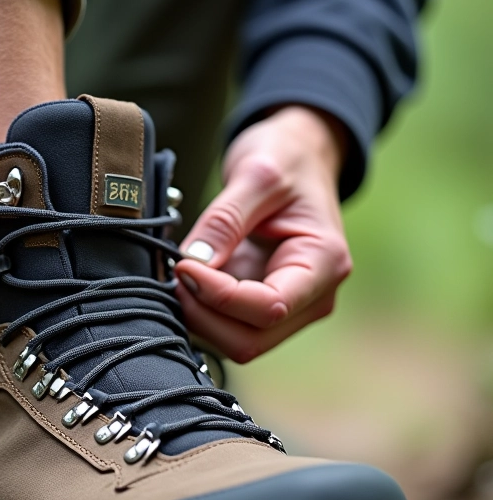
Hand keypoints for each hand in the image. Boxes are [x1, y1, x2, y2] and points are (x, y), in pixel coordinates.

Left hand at [175, 105, 352, 362]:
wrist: (299, 157)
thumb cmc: (288, 159)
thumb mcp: (257, 175)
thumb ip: (225, 219)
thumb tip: (194, 263)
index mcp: (325, 264)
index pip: (269, 308)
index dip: (219, 296)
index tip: (183, 265)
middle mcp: (313, 298)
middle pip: (250, 340)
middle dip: (204, 314)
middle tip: (175, 273)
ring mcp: (289, 308)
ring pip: (235, 342)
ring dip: (199, 316)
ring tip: (180, 272)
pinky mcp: (263, 307)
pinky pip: (227, 327)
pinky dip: (201, 311)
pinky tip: (188, 278)